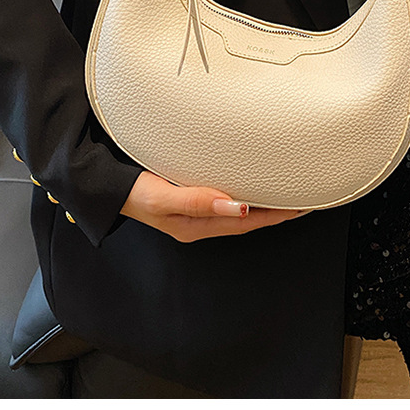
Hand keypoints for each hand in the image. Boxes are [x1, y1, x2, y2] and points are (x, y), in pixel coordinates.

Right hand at [121, 171, 309, 242]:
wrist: (104, 183)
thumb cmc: (129, 191)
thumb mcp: (160, 197)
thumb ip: (195, 201)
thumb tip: (236, 208)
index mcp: (194, 227)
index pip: (246, 223)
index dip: (275, 216)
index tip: (301, 206)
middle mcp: (199, 220)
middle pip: (247, 219)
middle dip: (277, 211)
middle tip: (305, 197)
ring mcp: (195, 209)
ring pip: (239, 209)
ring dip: (264, 202)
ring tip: (287, 191)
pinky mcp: (190, 194)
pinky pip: (225, 197)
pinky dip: (245, 192)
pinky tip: (252, 182)